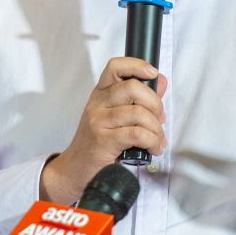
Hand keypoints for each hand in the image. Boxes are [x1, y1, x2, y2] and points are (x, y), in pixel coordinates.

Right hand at [40, 57, 166, 203]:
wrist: (75, 168)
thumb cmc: (97, 142)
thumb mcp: (114, 117)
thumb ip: (138, 99)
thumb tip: (160, 82)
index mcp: (101, 93)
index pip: (115, 67)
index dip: (137, 65)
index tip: (153, 73)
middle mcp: (98, 103)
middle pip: (133, 88)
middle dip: (155, 104)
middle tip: (159, 119)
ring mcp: (99, 121)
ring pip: (139, 113)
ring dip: (156, 129)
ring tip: (157, 140)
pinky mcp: (103, 140)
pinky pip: (137, 134)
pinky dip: (152, 141)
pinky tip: (152, 148)